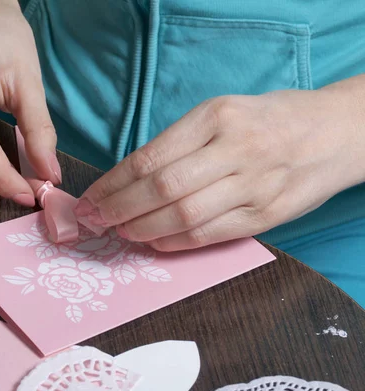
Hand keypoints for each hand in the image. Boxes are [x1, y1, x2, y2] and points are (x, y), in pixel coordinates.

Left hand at [74, 83, 364, 250]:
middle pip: (162, 188)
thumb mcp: (222, 113)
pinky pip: (210, 235)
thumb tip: (128, 179)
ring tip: (120, 232)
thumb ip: (180, 143)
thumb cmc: (267, 120)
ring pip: (184, 216)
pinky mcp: (266, 215)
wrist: (333, 133)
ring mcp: (254, 185)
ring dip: (142, 229)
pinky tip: (153, 242)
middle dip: (120, 209)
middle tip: (95, 220)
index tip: (91, 197)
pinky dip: (175, 242)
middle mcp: (236, 150)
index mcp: (217, 117)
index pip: (151, 157)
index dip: (114, 183)